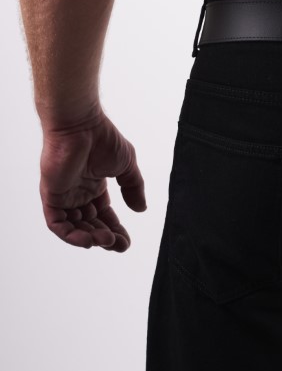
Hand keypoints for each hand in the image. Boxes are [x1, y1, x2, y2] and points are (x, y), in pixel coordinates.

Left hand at [39, 108, 146, 250]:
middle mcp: (78, 193)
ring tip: (106, 241)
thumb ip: (133, 187)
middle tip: (118, 245)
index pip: (103, 215)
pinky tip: (87, 240)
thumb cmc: (103, 138)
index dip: (115, 229)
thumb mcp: (127, 165)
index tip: (126, 241)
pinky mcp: (51, 196)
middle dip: (105, 238)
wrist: (81, 125)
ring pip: (74, 227)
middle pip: (90, 224)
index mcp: (94, 185)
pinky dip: (70, 235)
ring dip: (90, 238)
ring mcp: (64, 195)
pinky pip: (57, 223)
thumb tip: (141, 209)